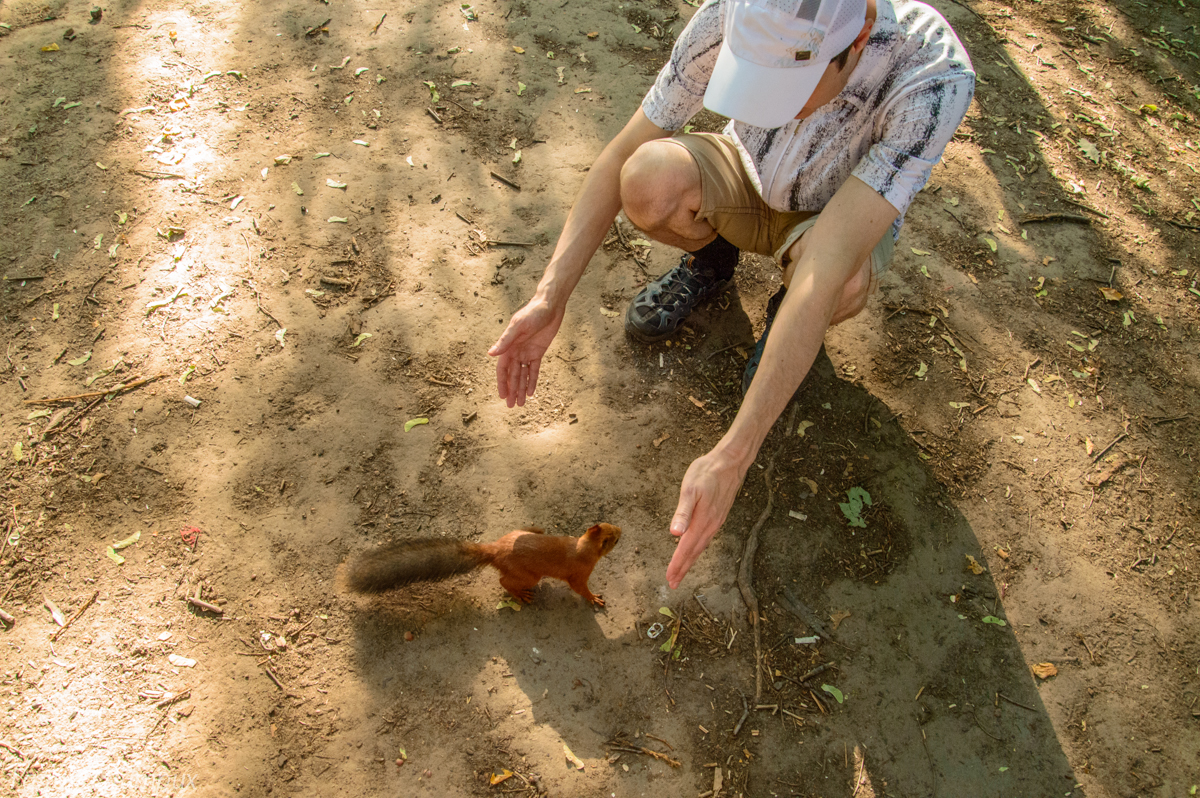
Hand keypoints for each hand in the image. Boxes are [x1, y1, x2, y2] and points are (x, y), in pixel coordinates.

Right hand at [488, 296, 564, 407]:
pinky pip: (534, 369)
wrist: (549, 305)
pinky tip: (531, 392)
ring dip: (521, 388)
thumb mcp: (519, 326)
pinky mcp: (538, 352)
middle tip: (512, 406)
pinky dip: (532, 380)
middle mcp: (516, 351)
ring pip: (522, 374)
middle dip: (512, 390)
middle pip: (512, 375)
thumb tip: (490, 354)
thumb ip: (505, 340)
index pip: (503, 369)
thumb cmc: (532, 312)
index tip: (503, 396)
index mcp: (509, 346)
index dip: (502, 383)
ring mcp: (527, 352)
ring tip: (521, 404)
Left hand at [665, 449, 747, 588]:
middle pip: (694, 552)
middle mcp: (710, 525)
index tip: (669, 578)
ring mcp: (716, 522)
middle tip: (673, 582)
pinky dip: (698, 549)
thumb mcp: (690, 489)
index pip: (686, 548)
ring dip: (690, 560)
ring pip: (701, 547)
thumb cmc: (707, 473)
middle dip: (683, 568)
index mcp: (701, 521)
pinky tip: (695, 549)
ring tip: (681, 571)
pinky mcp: (718, 516)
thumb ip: (682, 513)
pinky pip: (706, 539)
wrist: (730, 462)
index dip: (677, 564)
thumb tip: (674, 534)